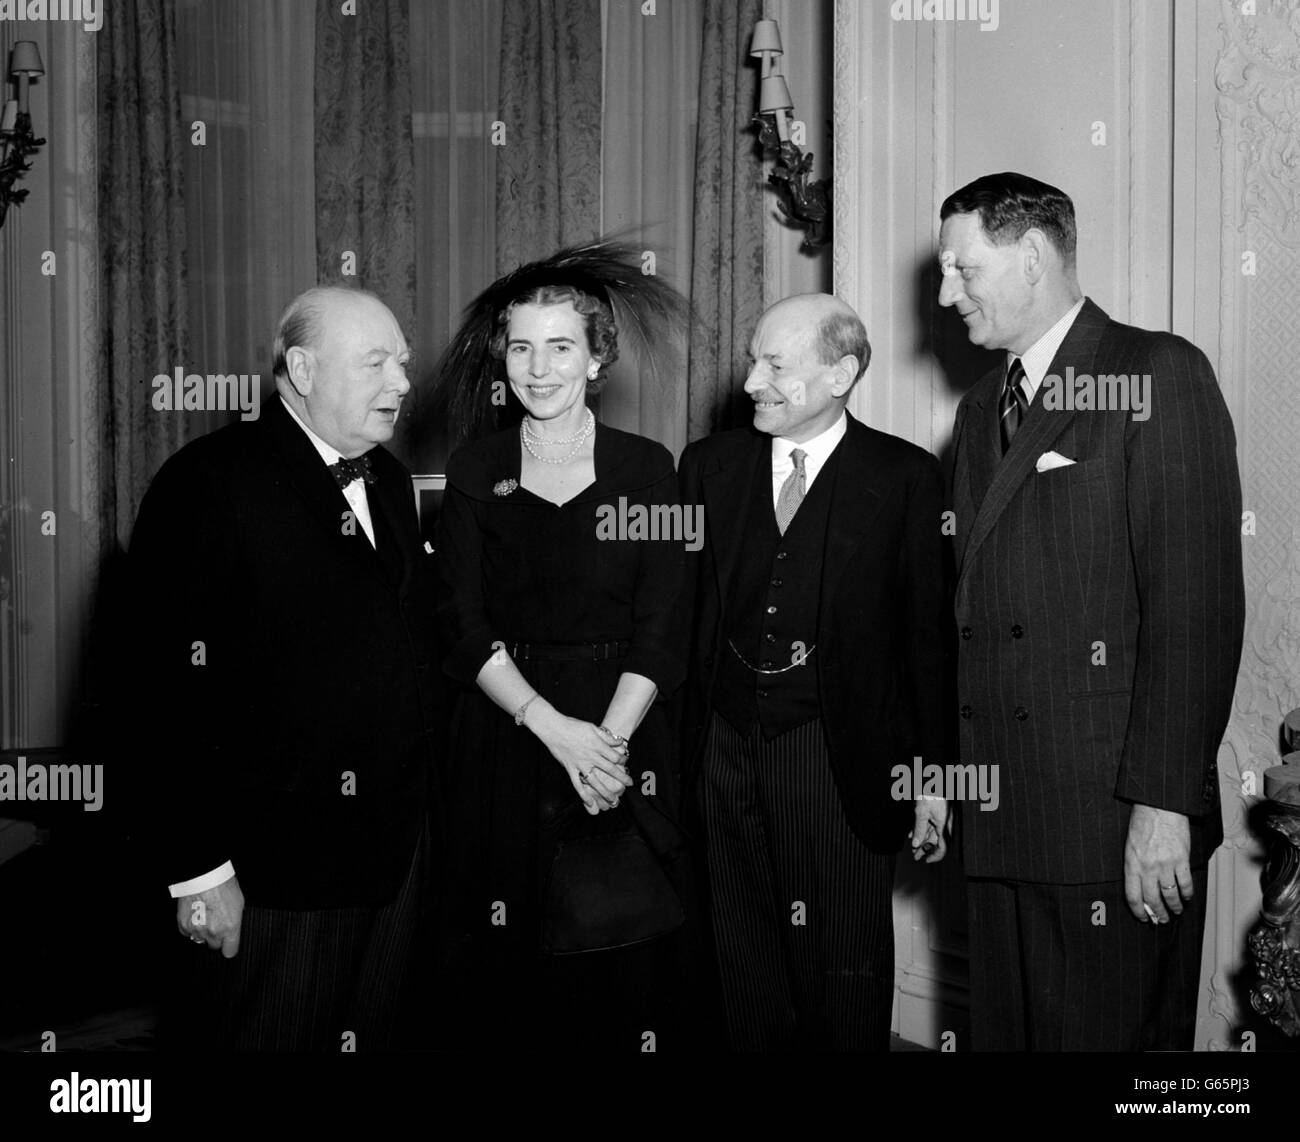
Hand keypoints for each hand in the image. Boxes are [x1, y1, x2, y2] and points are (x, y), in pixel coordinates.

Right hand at [177, 876, 243, 957]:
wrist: (203, 876)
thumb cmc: (223, 885)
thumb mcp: (239, 904)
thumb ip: (235, 921)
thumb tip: (233, 929)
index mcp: (230, 928)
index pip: (230, 951)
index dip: (229, 947)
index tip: (229, 944)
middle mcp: (213, 932)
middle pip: (214, 946)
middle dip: (216, 938)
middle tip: (217, 924)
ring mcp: (196, 930)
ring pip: (200, 940)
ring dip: (203, 932)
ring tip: (206, 917)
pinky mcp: (183, 925)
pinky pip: (187, 933)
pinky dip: (191, 927)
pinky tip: (195, 915)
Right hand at [534, 713, 632, 813]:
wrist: (554, 728)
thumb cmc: (573, 726)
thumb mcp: (593, 728)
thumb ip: (606, 737)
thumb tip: (619, 743)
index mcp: (597, 745)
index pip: (615, 756)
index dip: (623, 760)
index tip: (625, 763)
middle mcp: (591, 757)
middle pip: (609, 770)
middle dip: (621, 778)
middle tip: (629, 784)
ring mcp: (580, 764)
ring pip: (595, 781)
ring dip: (605, 792)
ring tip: (613, 800)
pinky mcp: (570, 769)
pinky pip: (577, 784)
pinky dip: (583, 794)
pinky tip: (589, 802)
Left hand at [909, 797, 949, 862]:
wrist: (932, 777)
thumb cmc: (929, 793)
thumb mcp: (921, 812)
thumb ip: (919, 829)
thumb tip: (916, 845)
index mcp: (943, 825)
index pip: (942, 847)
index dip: (935, 856)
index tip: (926, 861)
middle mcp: (944, 824)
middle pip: (936, 841)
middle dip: (925, 850)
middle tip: (915, 857)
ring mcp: (940, 819)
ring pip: (931, 834)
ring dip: (921, 841)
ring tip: (912, 848)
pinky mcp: (936, 813)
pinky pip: (929, 825)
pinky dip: (920, 830)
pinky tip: (912, 835)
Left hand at [1123, 804, 1191, 923]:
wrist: (1160, 807)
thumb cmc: (1143, 823)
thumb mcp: (1130, 845)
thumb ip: (1135, 866)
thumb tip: (1141, 887)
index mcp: (1131, 863)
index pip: (1132, 895)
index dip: (1138, 910)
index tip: (1144, 918)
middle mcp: (1147, 867)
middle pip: (1152, 899)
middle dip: (1158, 913)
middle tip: (1162, 920)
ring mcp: (1165, 864)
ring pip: (1170, 895)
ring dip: (1174, 907)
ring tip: (1176, 911)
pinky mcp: (1181, 860)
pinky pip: (1185, 884)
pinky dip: (1187, 894)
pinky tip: (1187, 897)